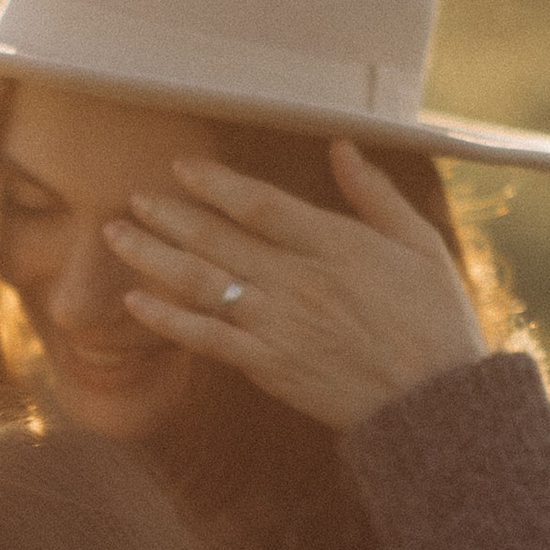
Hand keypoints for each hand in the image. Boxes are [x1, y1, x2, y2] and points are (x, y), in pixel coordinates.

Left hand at [101, 142, 484, 430]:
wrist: (432, 401)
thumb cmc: (435, 319)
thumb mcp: (420, 245)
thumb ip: (374, 195)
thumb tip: (341, 147)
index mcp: (335, 245)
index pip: (259, 204)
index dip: (214, 182)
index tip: (180, 166)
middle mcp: (298, 281)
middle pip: (218, 239)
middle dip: (169, 214)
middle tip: (132, 196)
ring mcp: (278, 325)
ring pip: (201, 283)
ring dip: (152, 257)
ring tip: (115, 234)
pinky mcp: (268, 366)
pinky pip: (207, 339)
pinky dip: (167, 320)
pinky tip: (134, 301)